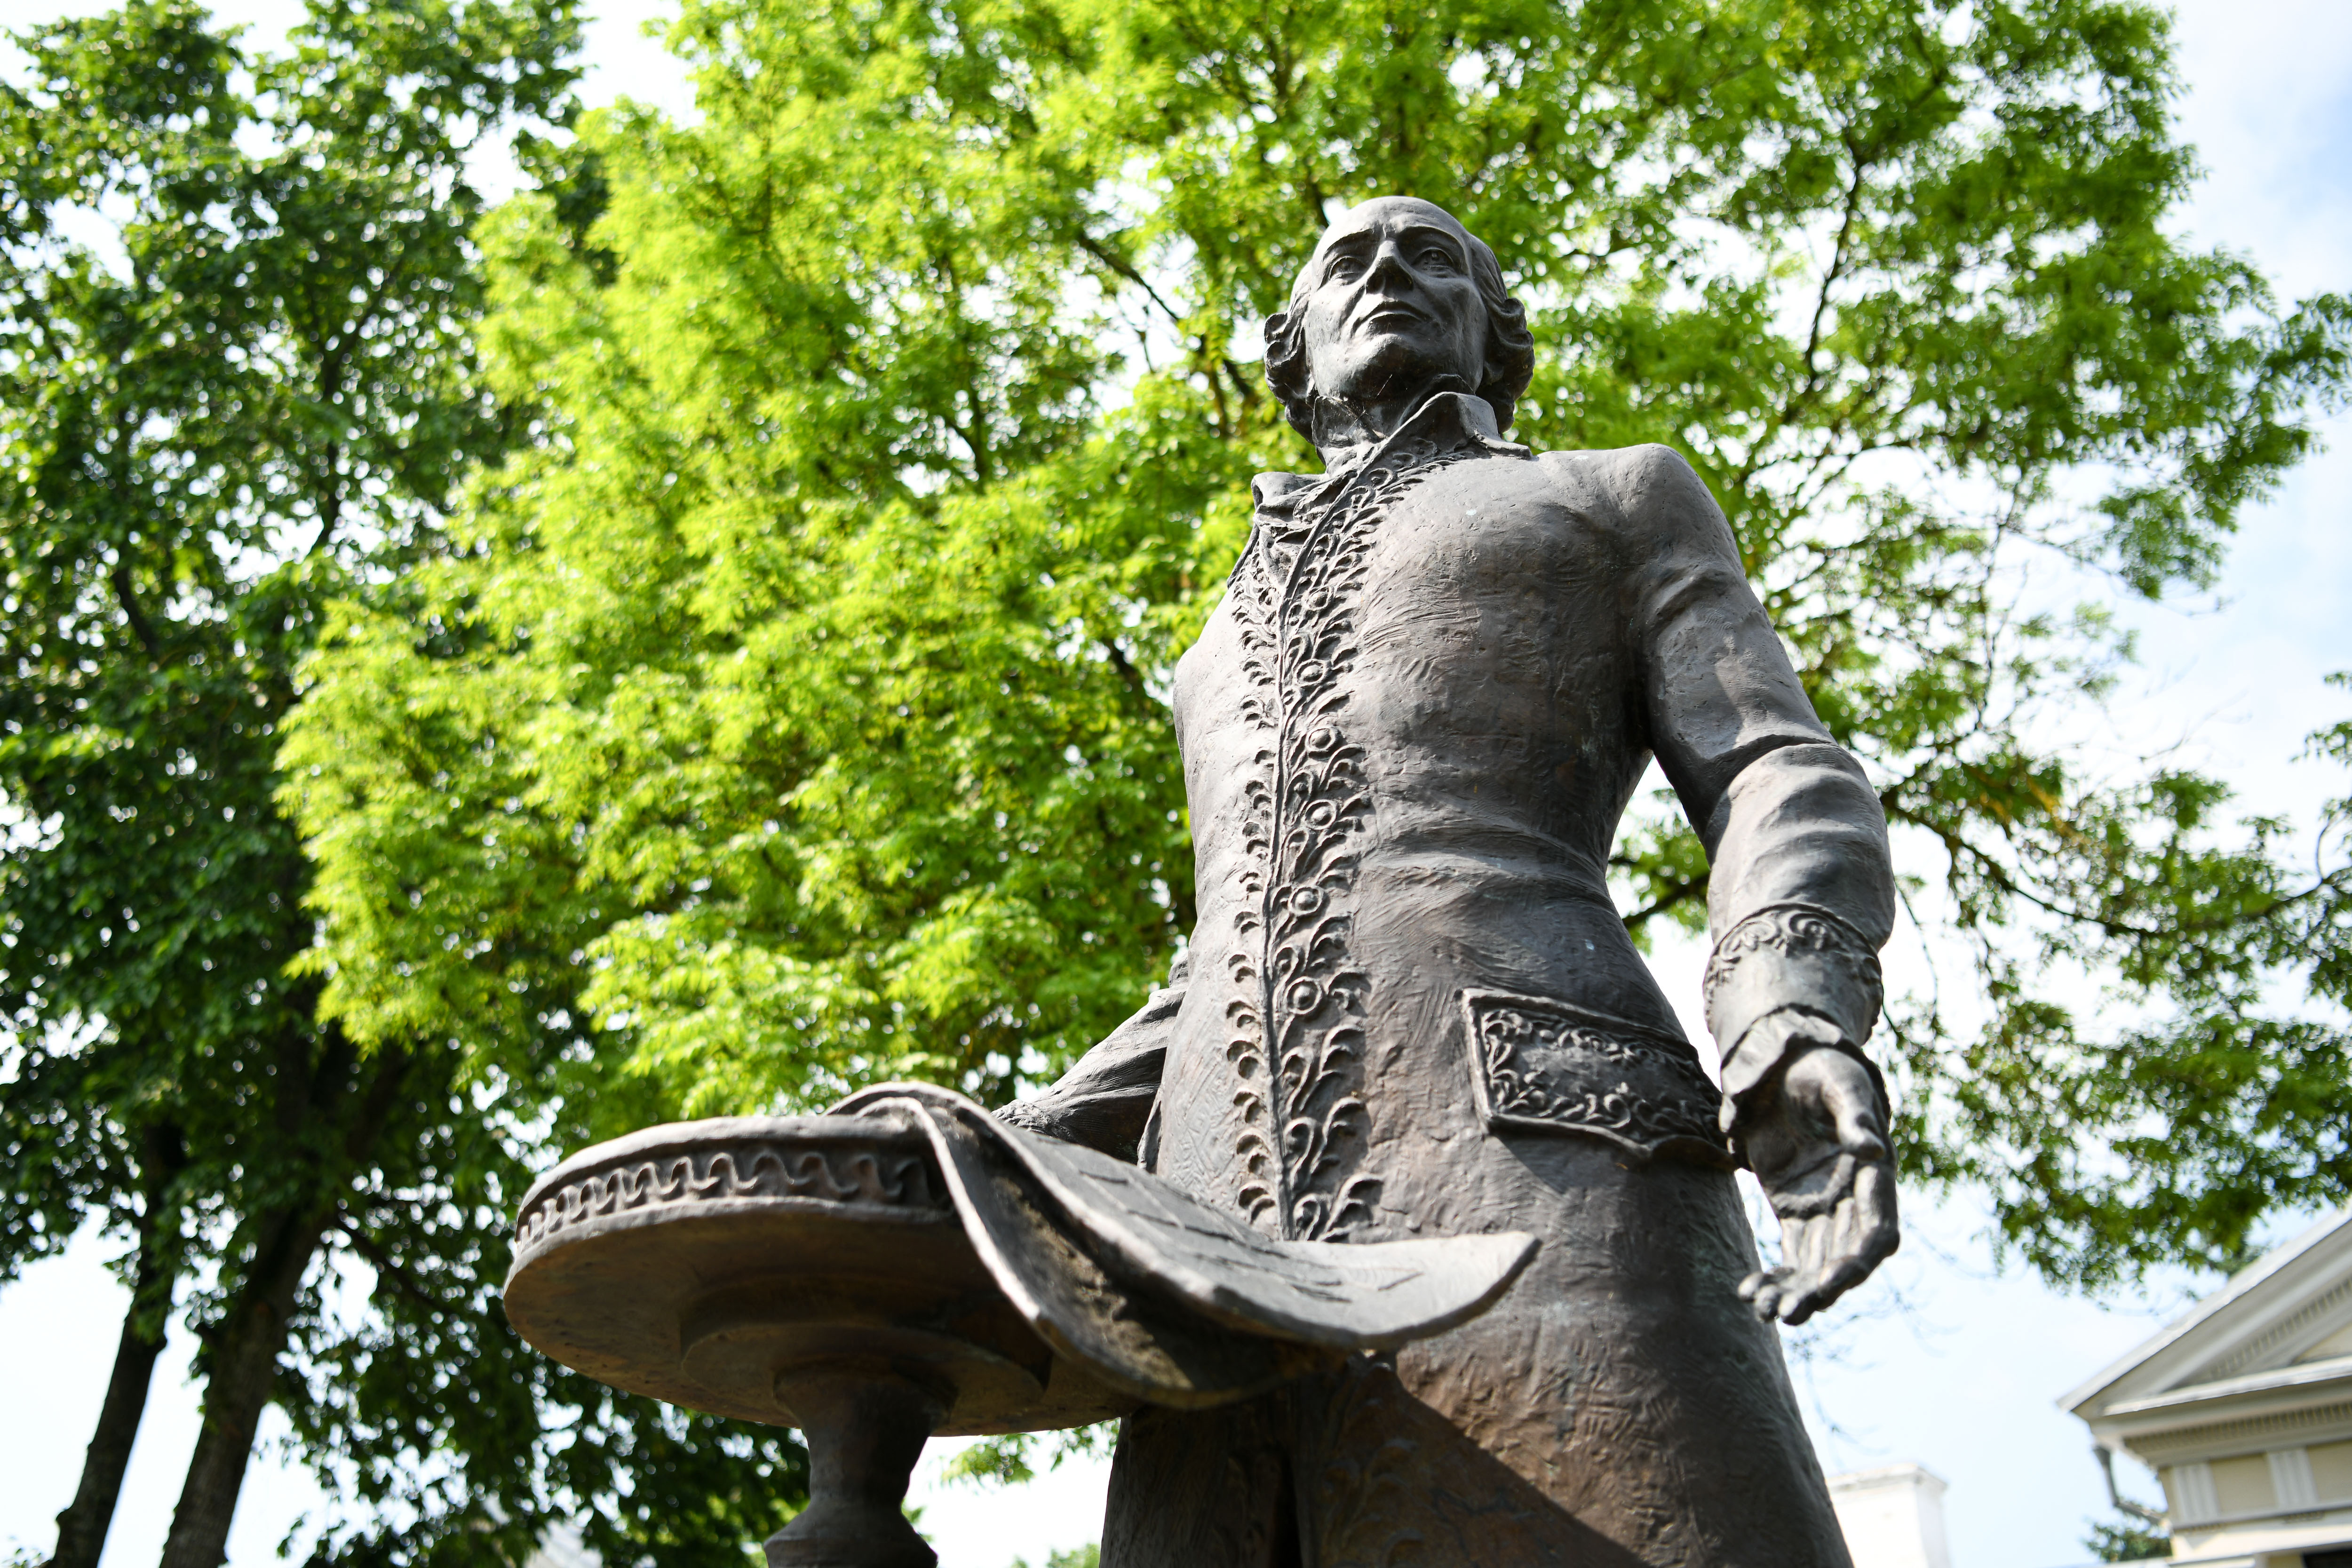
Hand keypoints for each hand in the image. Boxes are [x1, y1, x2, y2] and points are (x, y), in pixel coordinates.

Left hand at [1737, 1041, 1898, 1325]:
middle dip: (1819, 1290)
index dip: (1856, 1262)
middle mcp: (1854, 1203)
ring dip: (1794, 1292)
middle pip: (1843, 1259)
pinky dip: (1776, 1277)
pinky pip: (1792, 1255)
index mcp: (1875, 1178)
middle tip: (1788, 1314)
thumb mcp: (1839, 1083)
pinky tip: (1750, 1294)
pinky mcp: (1796, 1212)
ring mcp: (1825, 1211)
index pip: (1876, 1233)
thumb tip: (1874, 1150)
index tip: (1828, 1285)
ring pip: (1815, 1265)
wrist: (1790, 1064)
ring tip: (1764, 1312)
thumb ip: (1855, 1116)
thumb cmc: (1821, 1070)